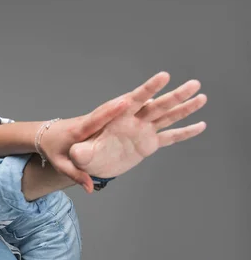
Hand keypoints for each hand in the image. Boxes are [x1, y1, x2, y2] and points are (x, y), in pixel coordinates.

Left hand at [68, 72, 205, 180]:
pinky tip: (200, 124)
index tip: (126, 99)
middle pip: (137, 104)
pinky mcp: (141, 138)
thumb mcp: (63, 161)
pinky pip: (165, 135)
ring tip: (199, 93)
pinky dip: (182, 130)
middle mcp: (117, 120)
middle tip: (167, 77)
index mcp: (92, 124)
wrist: (64, 143)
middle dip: (152, 91)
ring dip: (177, 104)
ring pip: (157, 113)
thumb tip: (86, 182)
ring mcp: (132, 127)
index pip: (103, 114)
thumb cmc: (60, 150)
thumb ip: (75, 170)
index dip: (114, 108)